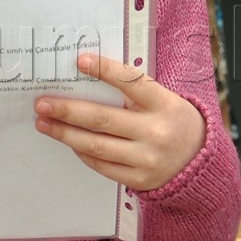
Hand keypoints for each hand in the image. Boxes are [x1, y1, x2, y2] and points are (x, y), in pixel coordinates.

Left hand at [34, 53, 205, 191]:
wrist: (198, 160)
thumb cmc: (172, 121)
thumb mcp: (163, 100)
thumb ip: (133, 92)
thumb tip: (87, 80)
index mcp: (164, 104)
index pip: (131, 82)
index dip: (104, 71)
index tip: (79, 61)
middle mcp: (155, 132)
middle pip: (103, 119)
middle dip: (67, 110)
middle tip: (42, 103)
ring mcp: (146, 158)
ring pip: (96, 145)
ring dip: (65, 133)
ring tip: (44, 123)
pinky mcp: (138, 179)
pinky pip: (101, 165)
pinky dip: (81, 152)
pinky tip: (68, 140)